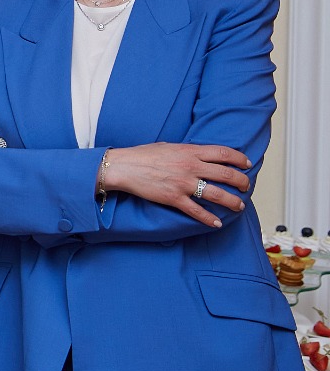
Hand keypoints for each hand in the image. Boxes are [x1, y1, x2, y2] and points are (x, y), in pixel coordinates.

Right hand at [100, 142, 251, 227]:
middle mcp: (190, 166)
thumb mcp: (168, 147)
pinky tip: (217, 223)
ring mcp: (183, 183)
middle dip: (241, 182)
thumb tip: (199, 155)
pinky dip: (209, 218)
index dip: (239, 159)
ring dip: (232, 201)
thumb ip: (186, 151)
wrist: (123, 167)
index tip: (246, 165)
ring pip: (217, 194)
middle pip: (226, 174)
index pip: (223, 153)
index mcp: (190, 151)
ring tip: (239, 206)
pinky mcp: (174, 198)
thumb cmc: (142, 155)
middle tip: (245, 187)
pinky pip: (197, 211)